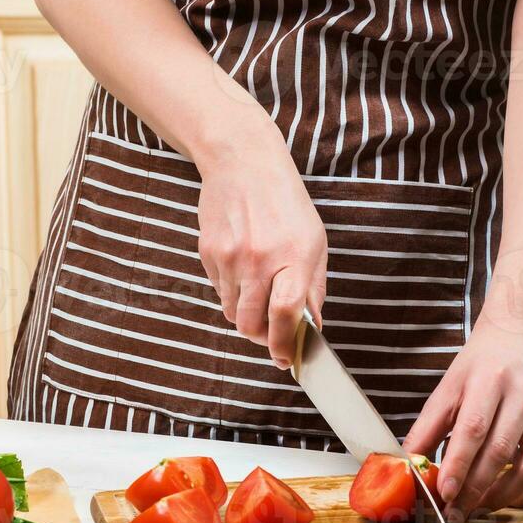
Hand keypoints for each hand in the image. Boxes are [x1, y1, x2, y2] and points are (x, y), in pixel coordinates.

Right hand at [196, 131, 326, 367]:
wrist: (244, 163)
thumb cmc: (286, 203)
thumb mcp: (314, 242)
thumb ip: (313, 287)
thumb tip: (312, 326)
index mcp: (293, 257)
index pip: (285, 314)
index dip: (283, 344)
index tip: (284, 360)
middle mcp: (259, 260)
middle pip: (251, 324)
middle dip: (261, 339)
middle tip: (270, 335)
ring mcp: (230, 257)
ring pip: (233, 313)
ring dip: (246, 316)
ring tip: (258, 292)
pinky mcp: (208, 253)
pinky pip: (219, 292)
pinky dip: (231, 293)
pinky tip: (242, 269)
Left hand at [404, 316, 522, 522]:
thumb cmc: (482, 365)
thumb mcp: (449, 387)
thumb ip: (428, 426)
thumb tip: (407, 464)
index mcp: (491, 380)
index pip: (474, 428)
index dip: (458, 464)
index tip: (444, 493)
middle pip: (499, 452)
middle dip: (473, 490)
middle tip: (453, 513)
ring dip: (501, 498)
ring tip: (475, 508)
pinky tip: (503, 498)